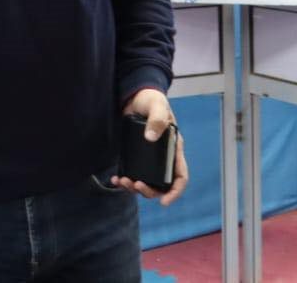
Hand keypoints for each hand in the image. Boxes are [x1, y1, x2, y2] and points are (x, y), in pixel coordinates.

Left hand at [111, 88, 188, 206]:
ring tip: (123, 182)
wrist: (135, 95)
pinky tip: (115, 179)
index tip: (164, 202)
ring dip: (135, 187)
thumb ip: (157, 119)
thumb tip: (151, 138)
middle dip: (149, 191)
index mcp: (174, 149)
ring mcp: (149, 158)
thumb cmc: (151, 100)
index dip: (175, 191)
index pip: (180, 176)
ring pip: (146, 182)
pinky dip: (124, 179)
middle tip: (136, 185)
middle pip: (161, 184)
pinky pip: (132, 172)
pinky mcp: (136, 155)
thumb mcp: (157, 106)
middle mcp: (163, 157)